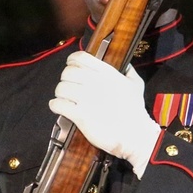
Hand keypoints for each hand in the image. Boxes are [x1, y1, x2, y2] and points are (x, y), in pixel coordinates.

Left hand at [48, 51, 160, 177]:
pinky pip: (58, 104)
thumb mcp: (136, 85)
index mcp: (107, 74)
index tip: (72, 67)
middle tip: (68, 87)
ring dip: (60, 93)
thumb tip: (126, 65)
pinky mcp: (80, 115)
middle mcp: (95, 83)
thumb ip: (129, 71)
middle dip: (65, 79)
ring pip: (60, 88)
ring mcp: (87, 99)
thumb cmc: (135, 111)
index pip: (80, 58)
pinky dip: (55, 105)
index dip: (72, 61)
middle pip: (67, 72)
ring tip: (64, 98)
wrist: (134, 135)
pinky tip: (59, 107)